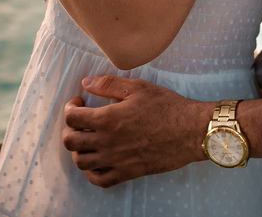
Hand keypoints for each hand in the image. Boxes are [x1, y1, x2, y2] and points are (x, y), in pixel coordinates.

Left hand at [61, 75, 209, 187]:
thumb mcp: (137, 88)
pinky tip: (97, 160)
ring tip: (88, 140)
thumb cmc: (167, 106)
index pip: (72, 118)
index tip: (79, 103)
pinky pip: (100, 180)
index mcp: (108, 119)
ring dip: (79, 150)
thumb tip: (86, 82)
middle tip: (80, 122)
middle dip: (69, 130)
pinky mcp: (128, 172)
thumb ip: (108, 85)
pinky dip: (92, 173)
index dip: (70, 108)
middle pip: (71, 142)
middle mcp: (108, 142)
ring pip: (81, 162)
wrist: (191, 131)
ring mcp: (117, 160)